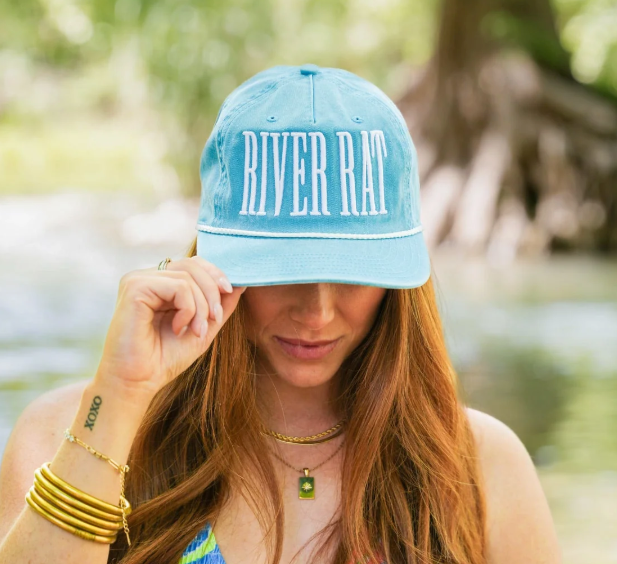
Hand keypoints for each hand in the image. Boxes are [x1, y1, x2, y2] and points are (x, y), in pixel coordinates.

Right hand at [94, 256, 245, 398]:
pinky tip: (178, 328)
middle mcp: (146, 277)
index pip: (194, 263)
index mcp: (159, 283)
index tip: (229, 294)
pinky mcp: (135, 287)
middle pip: (193, 265)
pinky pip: (178, 286)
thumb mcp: (203, 328)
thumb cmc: (165, 359)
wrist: (138, 382)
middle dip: (212, 292)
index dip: (216, 275)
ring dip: (201, 306)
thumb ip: (220, 305)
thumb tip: (242, 282)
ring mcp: (138, 280)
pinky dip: (188, 308)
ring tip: (195, 331)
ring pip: (188, 277)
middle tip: (214, 319)